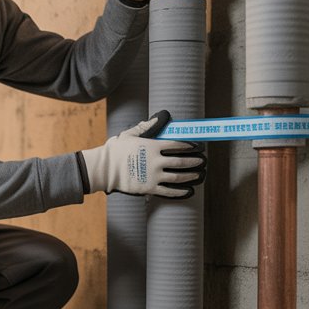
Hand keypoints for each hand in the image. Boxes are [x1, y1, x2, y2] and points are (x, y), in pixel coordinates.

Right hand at [81, 110, 205, 198]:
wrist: (105, 169)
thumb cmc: (116, 150)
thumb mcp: (130, 134)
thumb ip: (146, 126)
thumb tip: (161, 116)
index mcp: (152, 147)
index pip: (177, 144)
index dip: (190, 145)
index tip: (198, 146)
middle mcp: (156, 162)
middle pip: (181, 161)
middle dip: (195, 161)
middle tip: (203, 161)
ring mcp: (154, 176)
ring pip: (178, 177)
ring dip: (191, 176)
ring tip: (199, 174)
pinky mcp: (149, 188)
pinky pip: (169, 191)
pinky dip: (181, 192)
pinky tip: (189, 191)